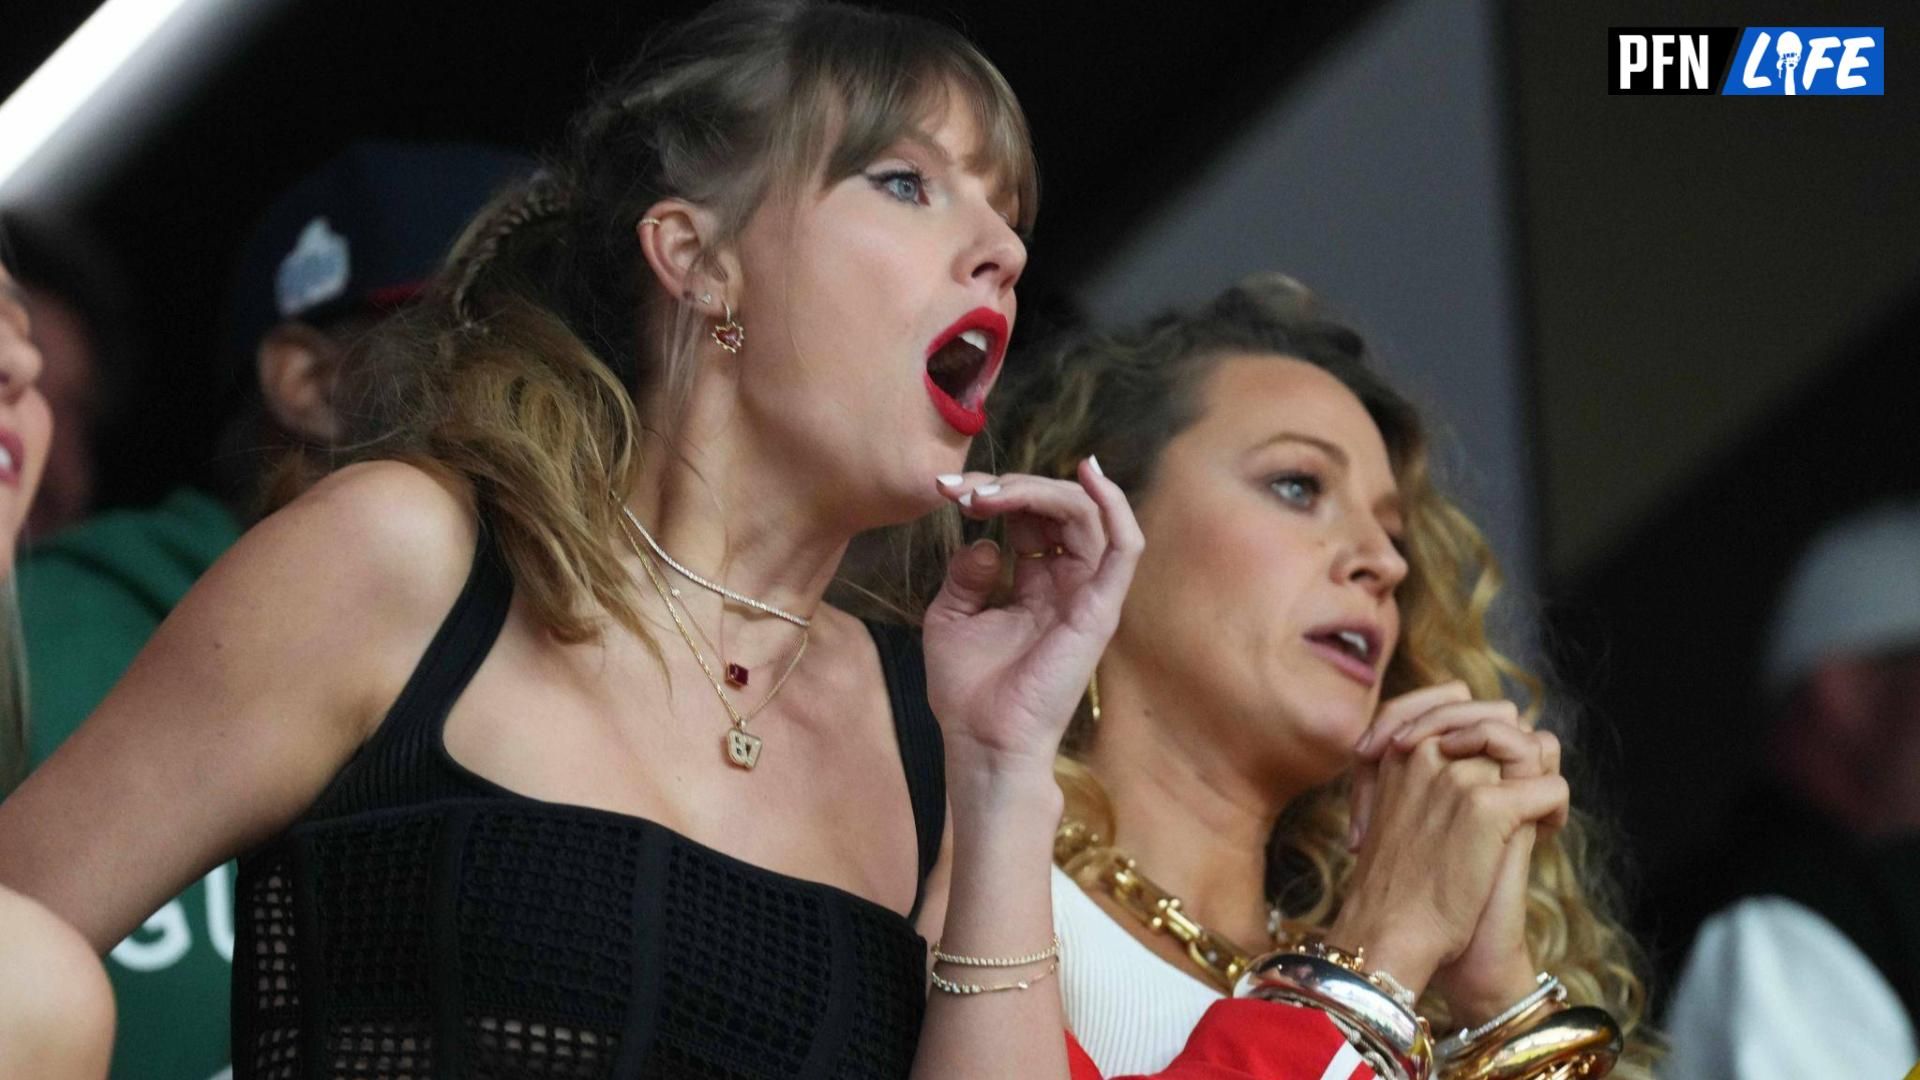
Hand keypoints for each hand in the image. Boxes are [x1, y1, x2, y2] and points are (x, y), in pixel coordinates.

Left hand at [920, 460, 1143, 786]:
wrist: (982, 741)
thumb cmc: (968, 691)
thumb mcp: (950, 616)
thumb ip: (966, 575)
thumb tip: (985, 541)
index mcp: (1036, 585)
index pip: (1031, 517)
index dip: (994, 492)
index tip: (946, 490)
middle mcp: (1068, 584)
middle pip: (1059, 508)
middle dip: (1010, 485)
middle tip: (963, 491)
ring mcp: (1088, 595)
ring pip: (1088, 515)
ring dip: (1039, 490)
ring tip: (992, 492)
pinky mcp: (1100, 609)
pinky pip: (1125, 548)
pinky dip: (1115, 506)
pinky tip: (1089, 474)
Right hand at [1350, 684, 1566, 1019]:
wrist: (1389, 932)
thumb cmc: (1394, 885)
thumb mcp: (1394, 811)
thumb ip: (1424, 774)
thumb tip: (1481, 751)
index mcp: (1398, 750)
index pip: (1453, 696)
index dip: (1482, 720)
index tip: (1491, 762)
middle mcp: (1424, 750)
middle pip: (1501, 718)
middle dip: (1518, 751)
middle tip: (1520, 791)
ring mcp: (1455, 774)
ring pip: (1531, 747)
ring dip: (1540, 778)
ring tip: (1536, 815)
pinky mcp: (1485, 805)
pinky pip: (1550, 786)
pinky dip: (1555, 812)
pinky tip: (1544, 836)